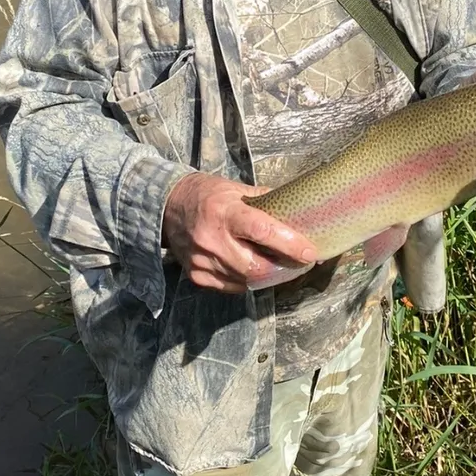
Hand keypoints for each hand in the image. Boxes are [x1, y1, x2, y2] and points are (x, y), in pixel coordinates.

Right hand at [162, 170, 318, 294]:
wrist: (166, 206)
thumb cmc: (206, 194)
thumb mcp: (236, 189)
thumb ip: (264, 202)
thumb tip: (296, 211)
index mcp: (225, 212)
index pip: (262, 232)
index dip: (289, 244)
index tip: (310, 252)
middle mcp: (212, 239)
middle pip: (256, 266)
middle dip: (283, 268)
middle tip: (300, 263)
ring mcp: (203, 261)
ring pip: (246, 280)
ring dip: (268, 276)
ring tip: (282, 266)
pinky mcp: (197, 276)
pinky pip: (232, 286)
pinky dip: (248, 281)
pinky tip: (254, 269)